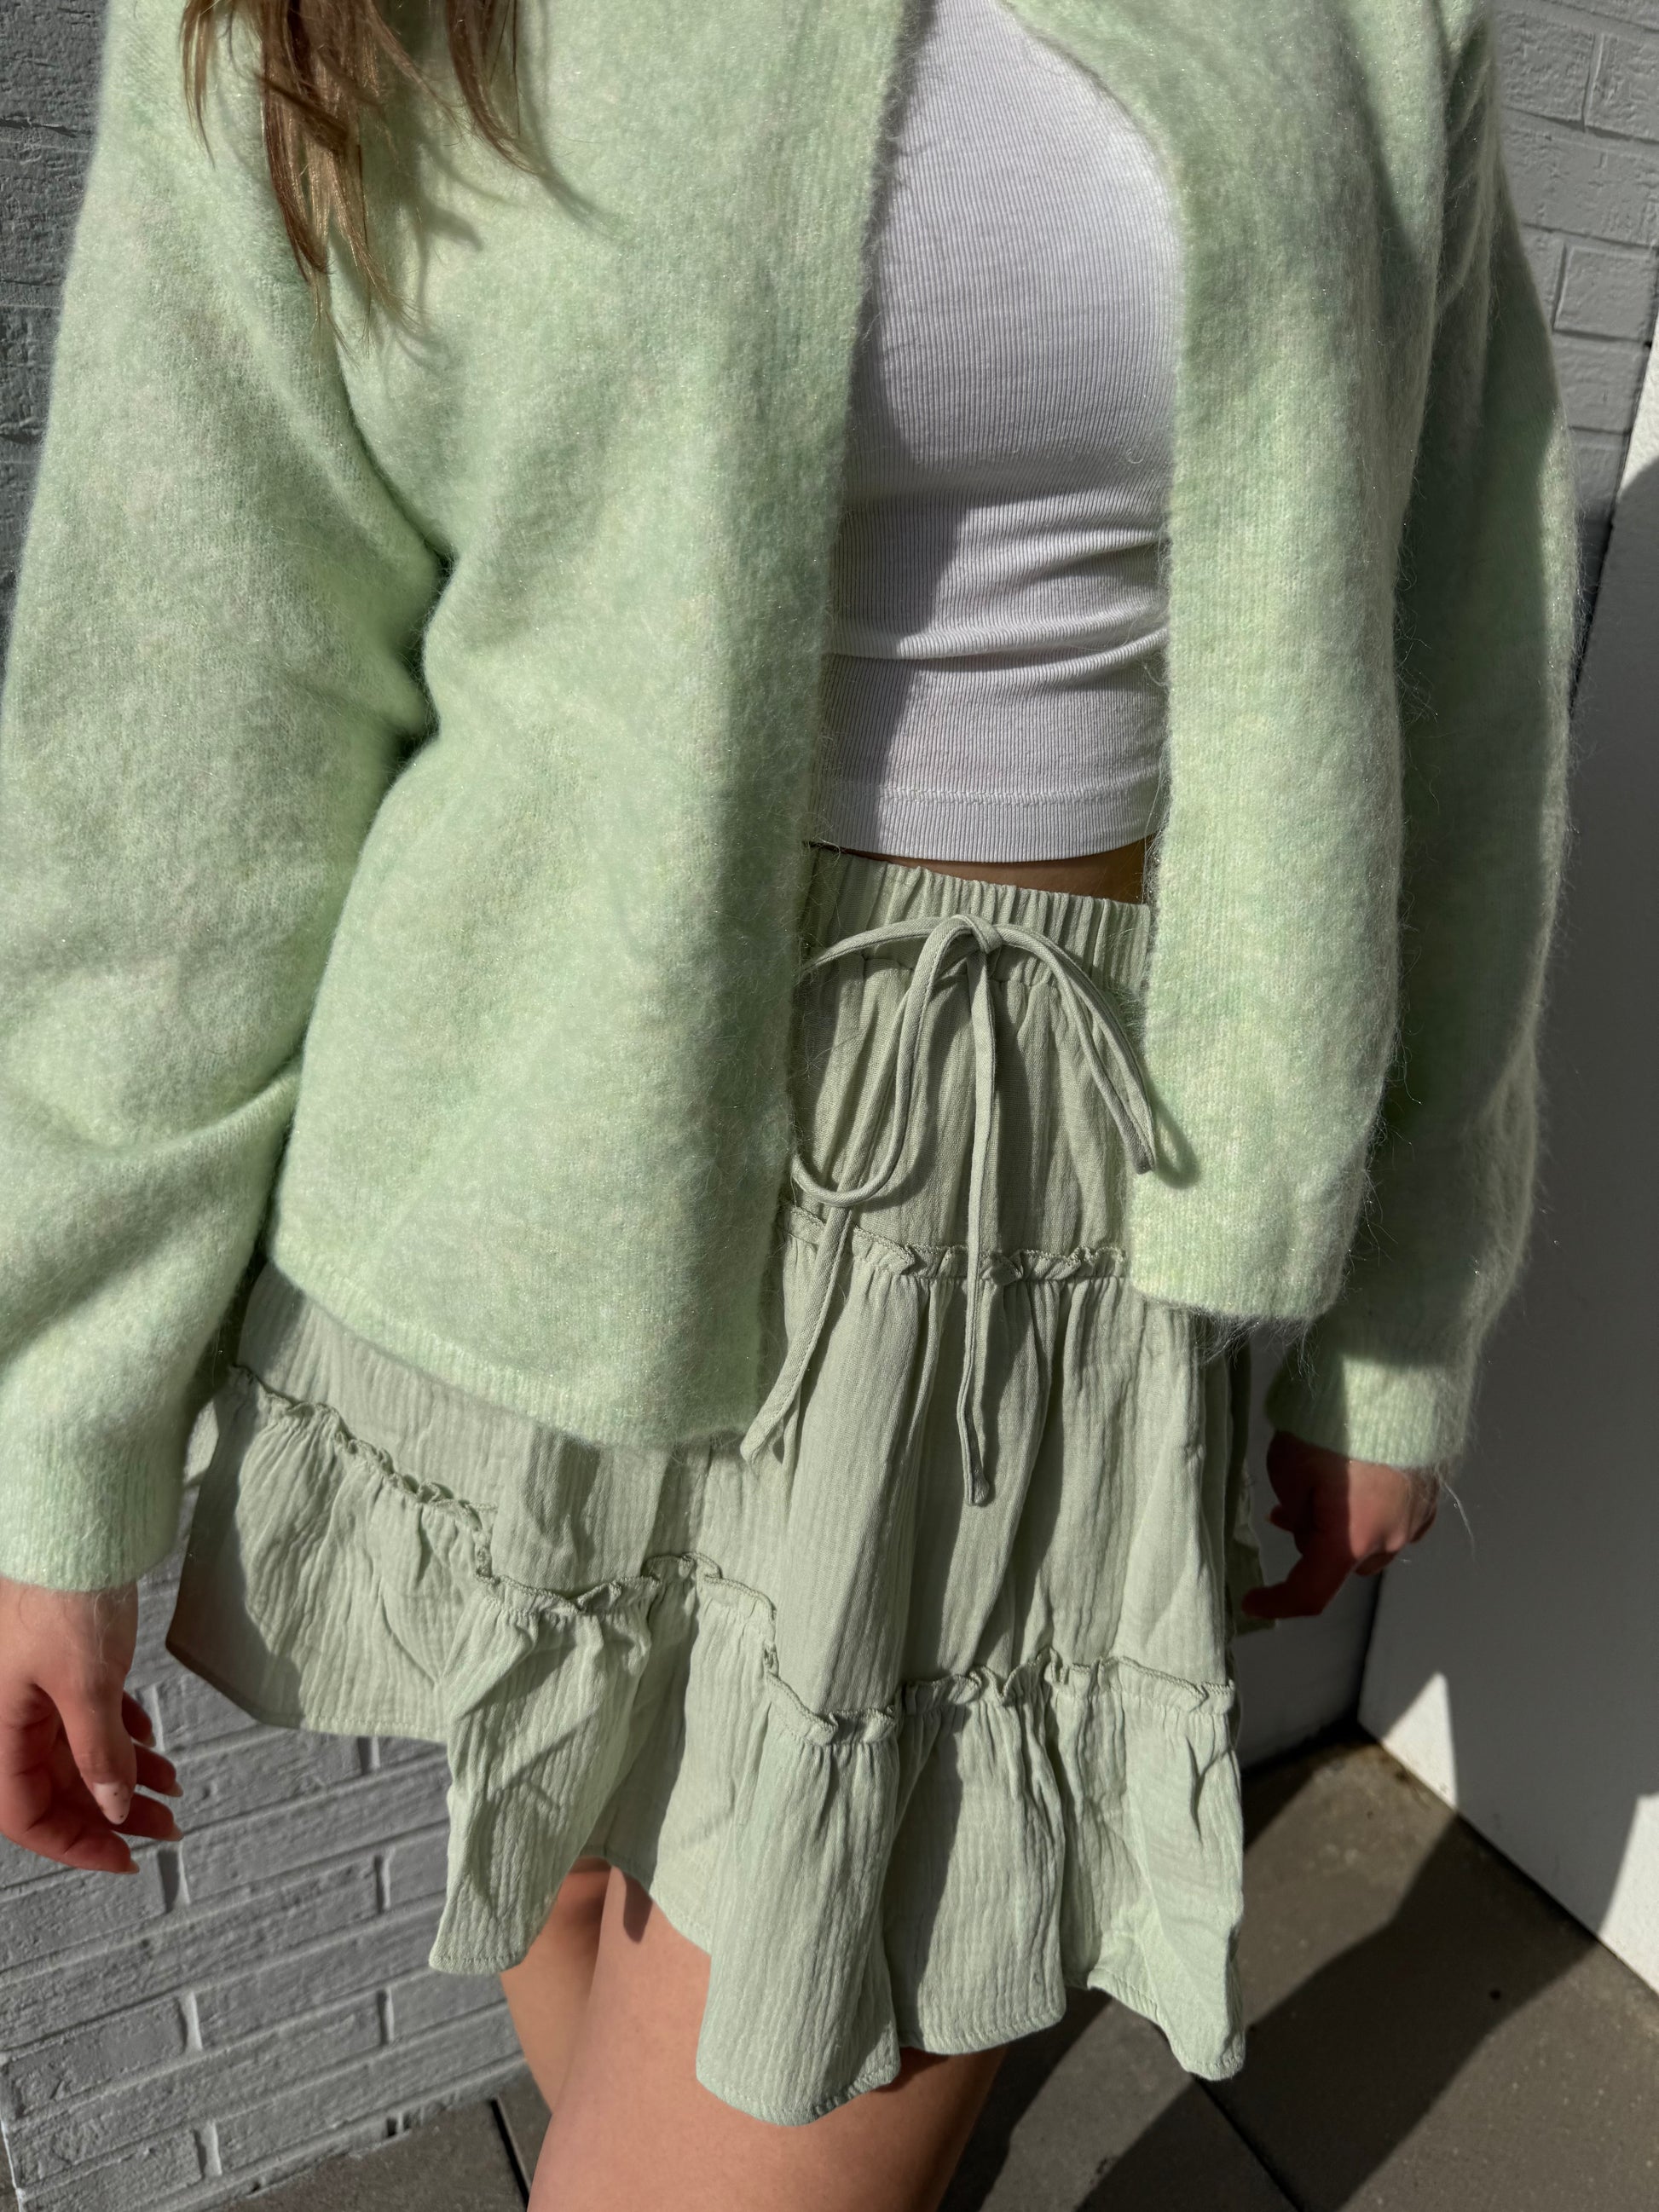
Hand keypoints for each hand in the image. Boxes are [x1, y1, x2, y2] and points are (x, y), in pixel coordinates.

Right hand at [0, 1575, 182, 1874]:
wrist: (76, 1519)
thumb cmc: (65, 1591)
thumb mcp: (87, 1683)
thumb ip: (98, 1752)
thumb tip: (112, 1806)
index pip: (25, 1813)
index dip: (74, 1844)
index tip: (124, 1860)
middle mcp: (8, 1712)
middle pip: (57, 1786)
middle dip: (112, 1812)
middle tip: (166, 1828)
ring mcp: (32, 1687)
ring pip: (77, 1751)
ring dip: (125, 1774)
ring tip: (174, 1789)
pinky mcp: (57, 1661)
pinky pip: (85, 1715)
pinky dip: (120, 1734)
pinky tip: (153, 1745)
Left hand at [1240, 1429, 1443, 1621]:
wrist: (1396, 1379)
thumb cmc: (1335, 1425)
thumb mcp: (1289, 1469)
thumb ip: (1294, 1509)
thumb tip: (1305, 1522)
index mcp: (1352, 1541)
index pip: (1311, 1594)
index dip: (1278, 1603)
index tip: (1253, 1600)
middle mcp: (1392, 1539)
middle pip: (1342, 1562)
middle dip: (1314, 1544)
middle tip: (1285, 1513)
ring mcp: (1419, 1516)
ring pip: (1371, 1539)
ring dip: (1345, 1526)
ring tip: (1320, 1489)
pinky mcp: (1434, 1492)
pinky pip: (1396, 1516)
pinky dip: (1372, 1509)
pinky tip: (1360, 1480)